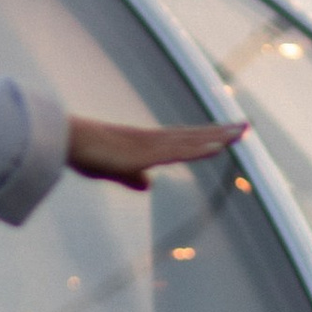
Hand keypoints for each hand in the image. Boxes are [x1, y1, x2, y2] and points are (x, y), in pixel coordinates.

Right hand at [65, 112, 244, 191]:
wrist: (65, 141)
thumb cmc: (84, 154)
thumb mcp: (113, 172)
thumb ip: (132, 178)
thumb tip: (148, 186)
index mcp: (146, 143)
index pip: (183, 139)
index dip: (205, 136)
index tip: (225, 132)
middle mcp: (153, 139)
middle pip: (194, 135)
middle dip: (220, 131)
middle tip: (246, 125)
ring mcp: (151, 144)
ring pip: (191, 140)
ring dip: (218, 136)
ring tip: (242, 131)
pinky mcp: (145, 152)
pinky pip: (178, 151)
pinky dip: (200, 149)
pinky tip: (218, 147)